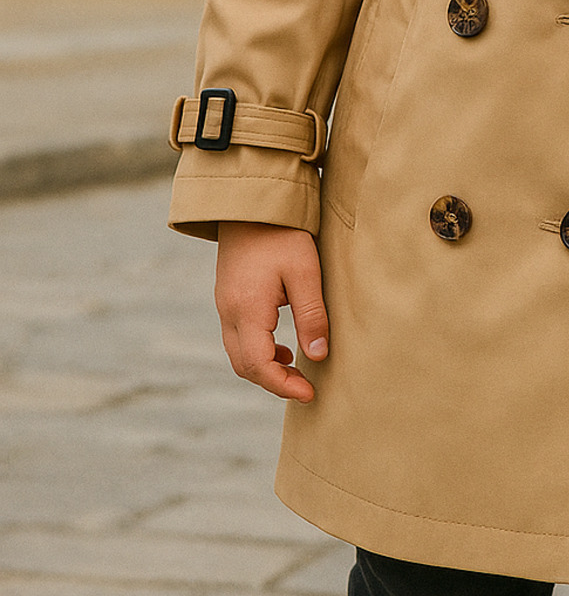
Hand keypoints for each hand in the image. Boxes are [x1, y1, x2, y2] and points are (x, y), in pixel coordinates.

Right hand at [215, 222, 328, 402]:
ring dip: (265, 368)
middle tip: (306, 387)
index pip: (259, 365)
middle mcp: (228, 312)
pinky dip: (258, 351)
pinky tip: (283, 346)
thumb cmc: (282, 233)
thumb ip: (311, 315)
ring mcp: (224, 305)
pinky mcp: (228, 297)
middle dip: (274, 383)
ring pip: (238, 354)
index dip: (283, 386)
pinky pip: (237, 338)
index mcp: (246, 309)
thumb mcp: (305, 271)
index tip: (310, 393)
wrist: (250, 202)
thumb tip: (317, 356)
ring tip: (297, 370)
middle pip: (245, 366)